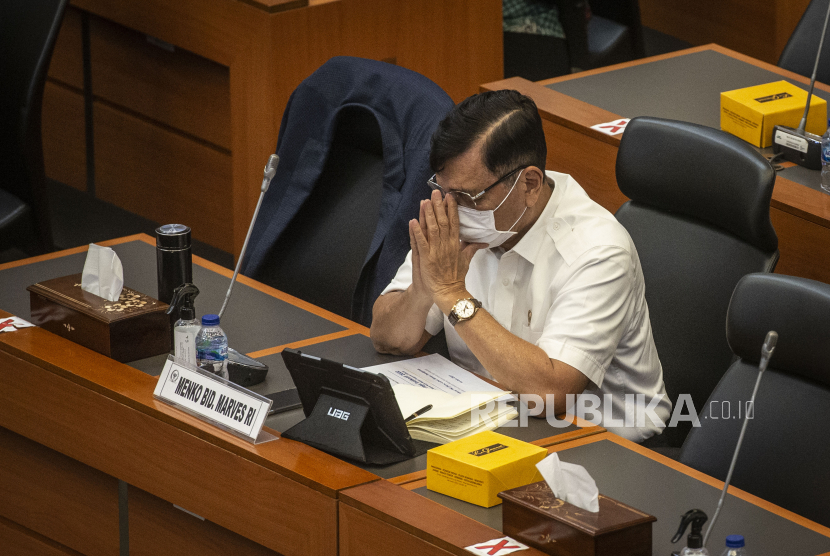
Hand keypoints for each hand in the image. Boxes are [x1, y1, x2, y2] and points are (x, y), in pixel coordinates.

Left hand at [411, 190, 485, 310]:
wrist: (448, 292)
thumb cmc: (456, 277)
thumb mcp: (466, 260)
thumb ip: (472, 248)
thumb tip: (483, 242)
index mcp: (455, 244)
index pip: (454, 222)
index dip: (451, 209)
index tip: (449, 197)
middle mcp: (446, 244)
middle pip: (442, 221)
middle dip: (439, 206)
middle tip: (435, 192)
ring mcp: (436, 251)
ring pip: (432, 228)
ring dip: (428, 214)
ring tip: (425, 201)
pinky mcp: (426, 258)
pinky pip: (421, 242)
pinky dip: (417, 231)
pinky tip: (413, 221)